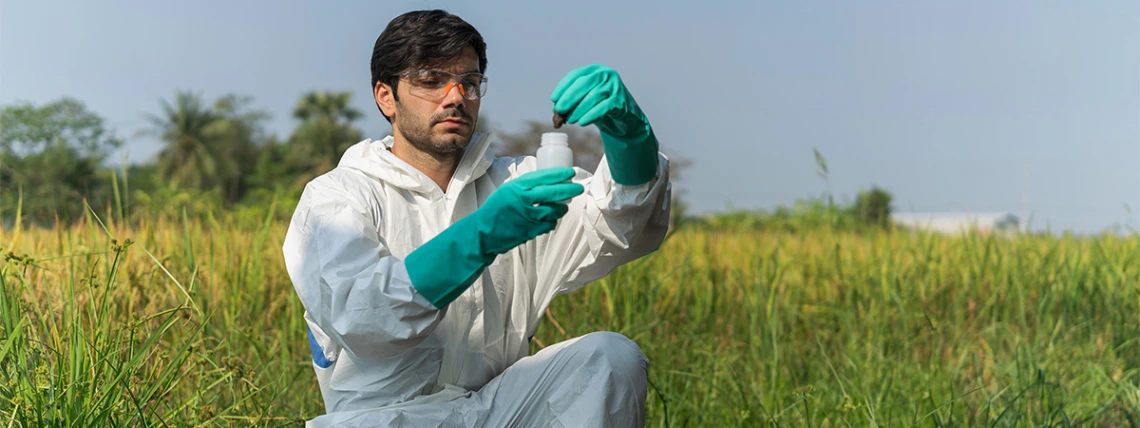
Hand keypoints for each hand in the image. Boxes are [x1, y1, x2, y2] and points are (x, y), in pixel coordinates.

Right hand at [471, 167, 583, 254]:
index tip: (570, 172)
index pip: (543, 177)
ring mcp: (528, 216)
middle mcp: (523, 200)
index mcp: (516, 187)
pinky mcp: (531, 231)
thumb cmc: (495, 210)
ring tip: (563, 205)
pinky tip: (550, 219)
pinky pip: (549, 224)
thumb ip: (525, 187)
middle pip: (553, 192)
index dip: (559, 174)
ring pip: (554, 210)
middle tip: (578, 188)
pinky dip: (552, 221)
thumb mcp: (507, 190)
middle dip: (569, 189)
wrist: (483, 232)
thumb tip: (546, 182)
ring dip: (562, 207)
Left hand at [550, 64, 659, 185]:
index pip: (576, 75)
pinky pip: (603, 108)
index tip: (554, 99)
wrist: (625, 119)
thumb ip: (573, 101)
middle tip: (559, 110)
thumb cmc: (602, 107)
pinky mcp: (620, 101)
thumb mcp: (586, 100)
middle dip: (569, 98)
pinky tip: (582, 122)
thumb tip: (556, 109)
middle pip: (584, 83)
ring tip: (570, 120)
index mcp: (596, 70)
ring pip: (592, 96)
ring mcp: (615, 87)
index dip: (563, 87)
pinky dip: (590, 115)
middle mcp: (606, 75)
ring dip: (578, 110)